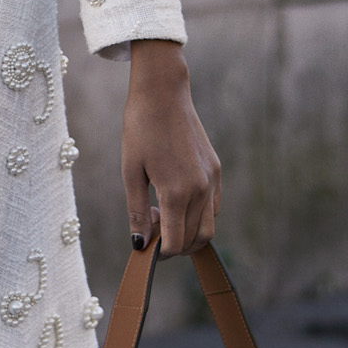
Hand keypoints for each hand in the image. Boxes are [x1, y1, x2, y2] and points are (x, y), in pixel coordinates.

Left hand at [121, 39, 220, 255]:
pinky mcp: (216, 169)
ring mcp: (212, 179)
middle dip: (175, 245)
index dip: (160, 252)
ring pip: (208, 226)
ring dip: (188, 232)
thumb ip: (137, 211)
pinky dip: (198, 215)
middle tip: (152, 230)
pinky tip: (176, 199)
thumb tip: (140, 243)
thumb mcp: (130, 172)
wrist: (162, 94)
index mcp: (176, 192)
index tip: (146, 244)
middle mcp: (200, 189)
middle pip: (196, 239)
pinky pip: (214, 206)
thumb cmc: (140, 130)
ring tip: (162, 213)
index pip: (176, 243)